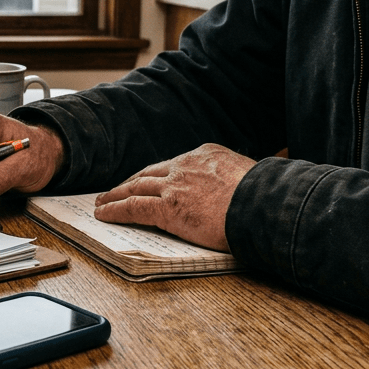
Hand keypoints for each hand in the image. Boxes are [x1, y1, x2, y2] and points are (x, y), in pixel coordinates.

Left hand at [93, 143, 254, 251]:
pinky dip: (115, 210)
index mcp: (205, 154)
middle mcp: (185, 165)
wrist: (265, 207)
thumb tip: (239, 183)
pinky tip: (104, 214)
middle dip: (130, 182)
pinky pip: (133, 208)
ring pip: (135, 188)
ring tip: (102, 202)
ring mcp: (174, 185)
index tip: (145, 180)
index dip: (154, 174)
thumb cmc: (266, 197)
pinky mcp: (168, 208)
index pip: (172, 165)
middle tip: (114, 190)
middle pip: (149, 173)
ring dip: (115, 195)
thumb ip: (232, 177)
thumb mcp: (249, 175)